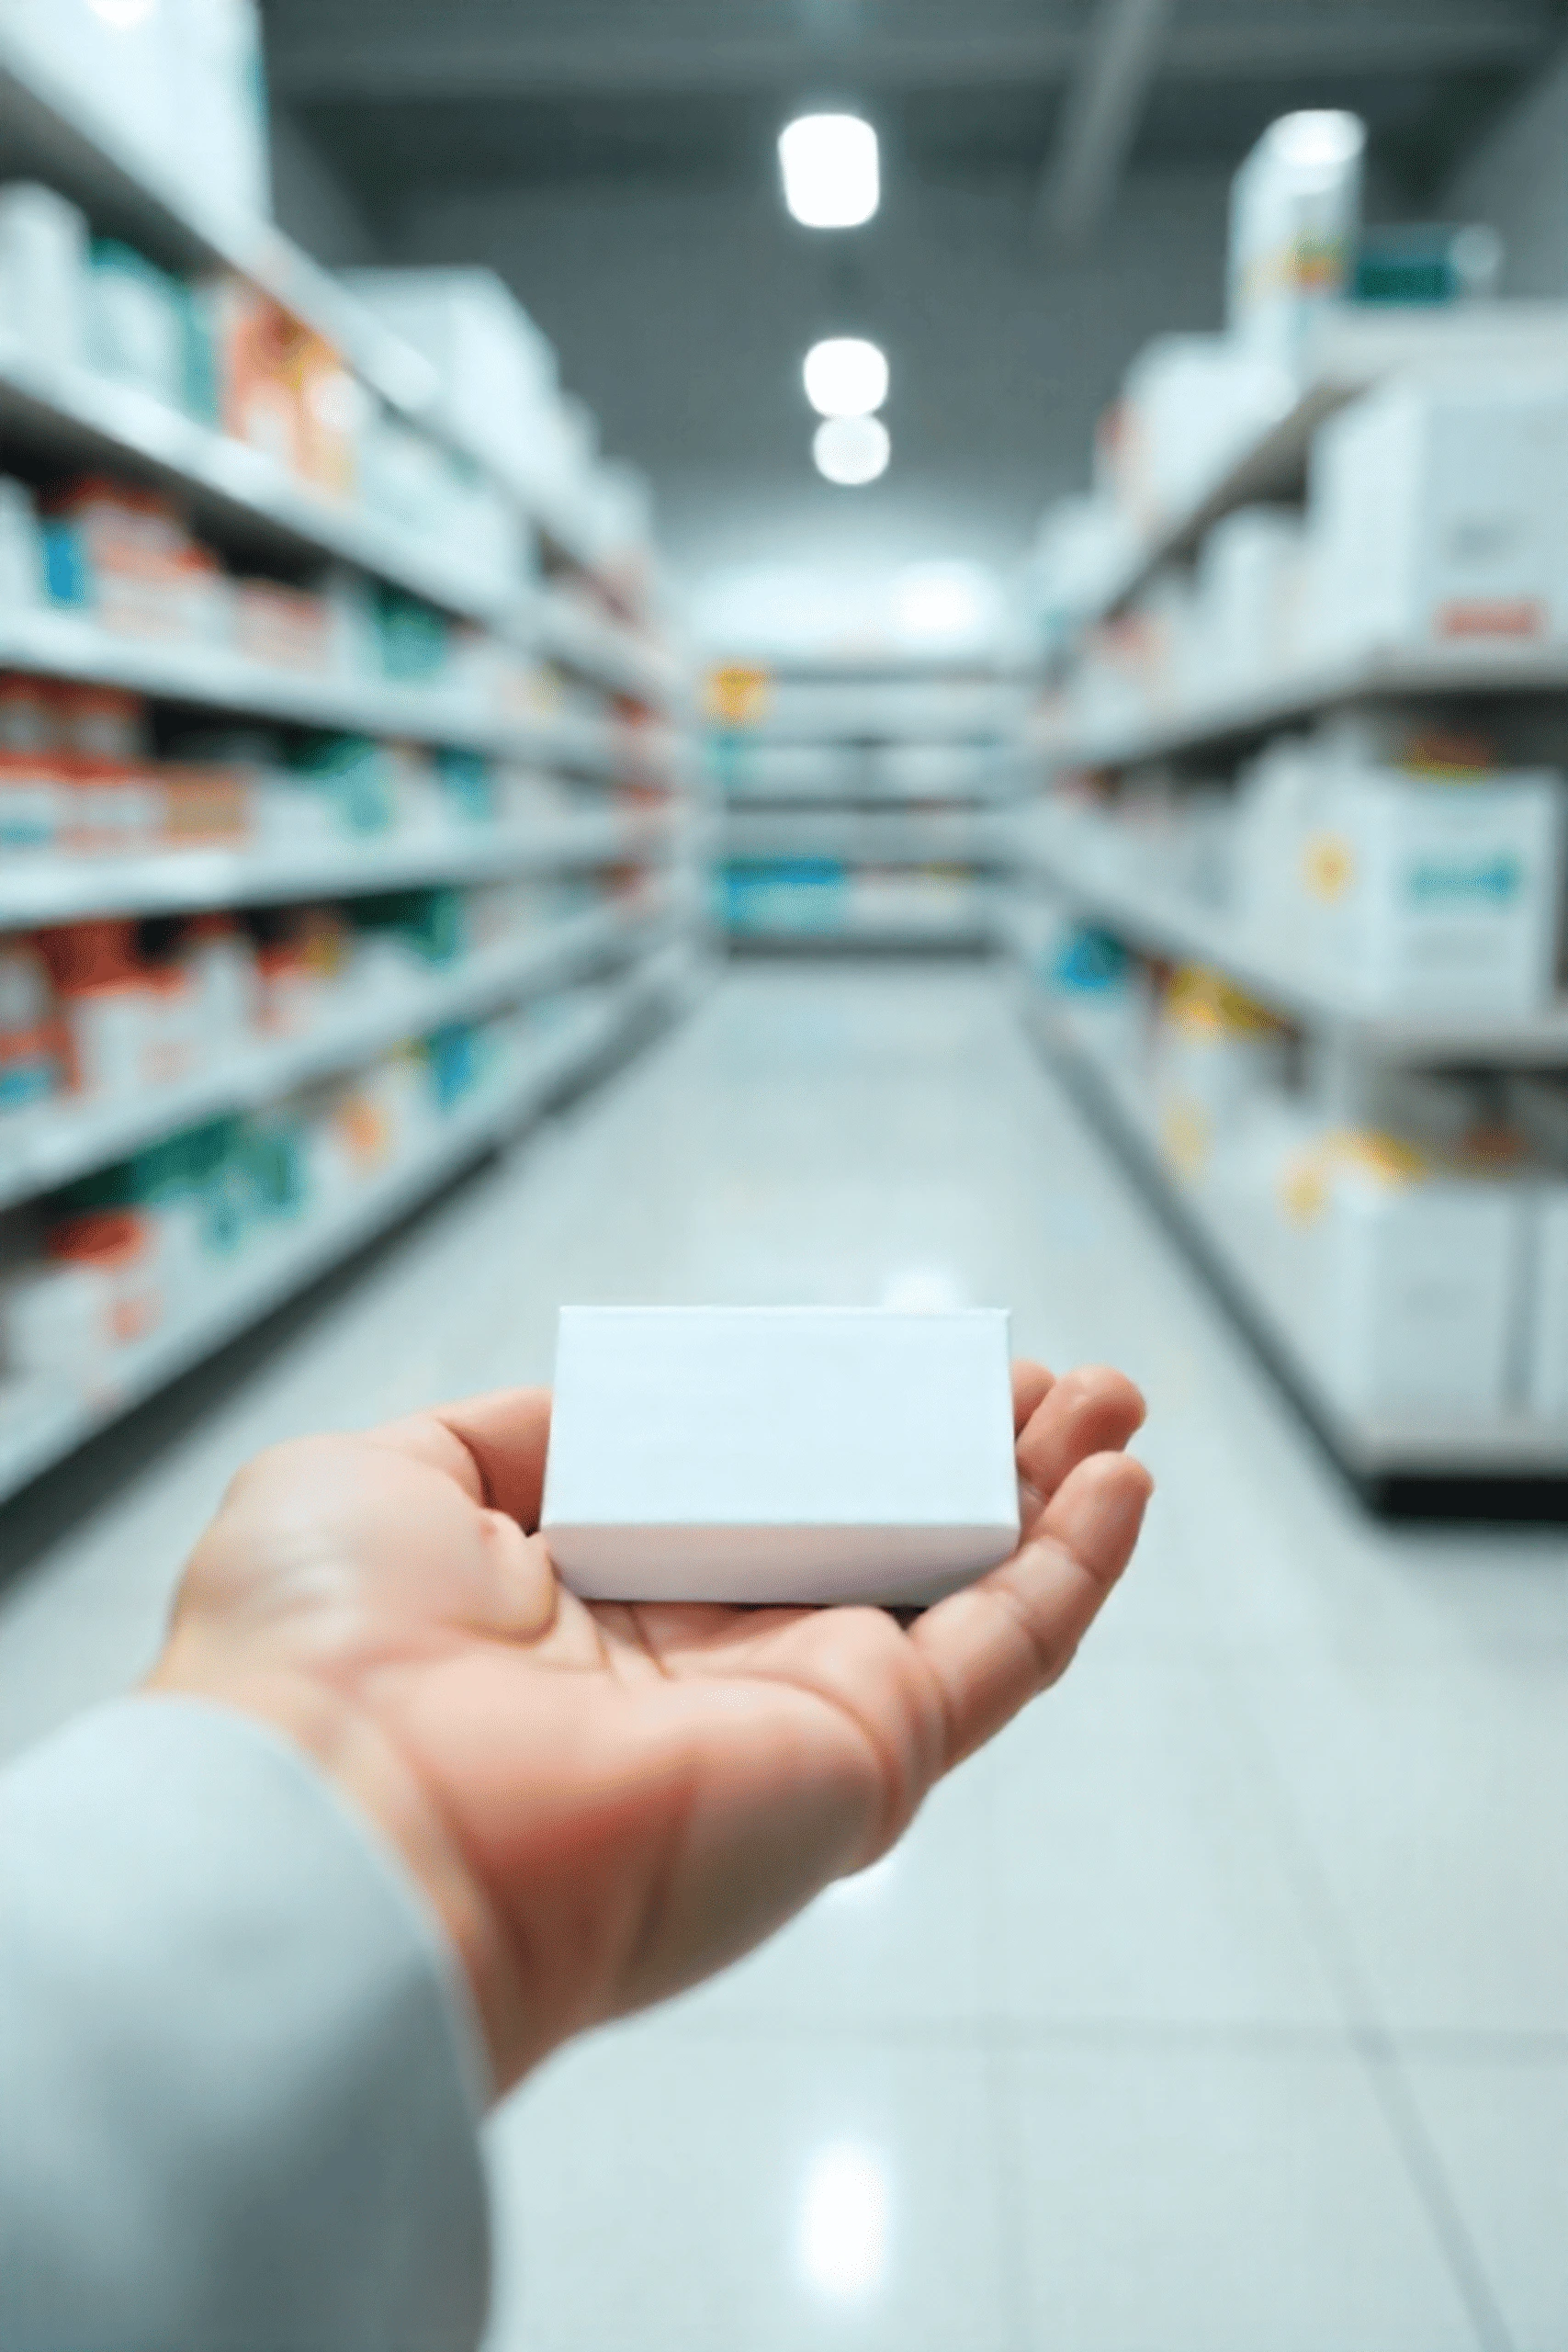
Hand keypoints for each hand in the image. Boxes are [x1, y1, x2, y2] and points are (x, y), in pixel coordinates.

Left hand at [149, 1360, 1149, 2092]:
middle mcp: (700, 1668)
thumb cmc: (320, 1656)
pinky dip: (1075, 1571)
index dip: (829, 1424)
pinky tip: (1125, 1487)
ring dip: (1046, 1491)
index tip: (889, 1355)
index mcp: (591, 1605)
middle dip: (964, 1450)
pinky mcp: (864, 1761)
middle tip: (1049, 1377)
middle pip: (872, 1537)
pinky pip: (1002, 1655)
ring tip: (1118, 1402)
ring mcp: (792, 1717)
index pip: (745, 1499)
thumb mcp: (381, 1481)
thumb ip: (503, 1438)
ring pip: (959, 1585)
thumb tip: (598, 1405)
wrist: (344, 1829)